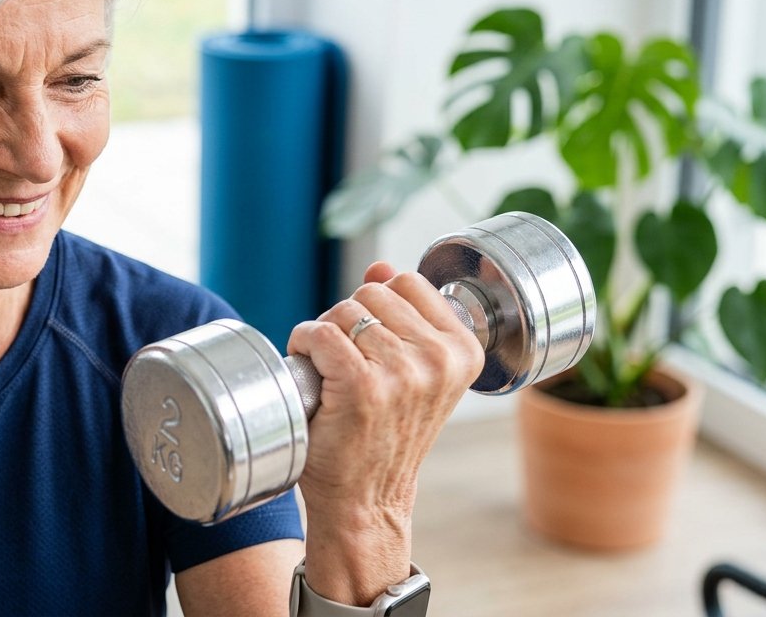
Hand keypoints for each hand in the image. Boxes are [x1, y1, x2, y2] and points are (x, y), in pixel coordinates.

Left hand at [288, 262, 483, 604]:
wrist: (366, 498)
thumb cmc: (383, 433)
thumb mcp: (412, 371)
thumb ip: (403, 314)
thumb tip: (382, 267)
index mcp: (463, 350)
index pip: (406, 282)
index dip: (375, 305)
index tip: (370, 345)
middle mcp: (440, 359)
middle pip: (370, 292)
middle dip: (347, 319)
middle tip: (343, 362)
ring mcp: (402, 372)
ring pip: (343, 311)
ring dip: (323, 334)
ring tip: (329, 372)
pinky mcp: (361, 385)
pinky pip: (319, 333)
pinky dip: (303, 345)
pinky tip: (309, 373)